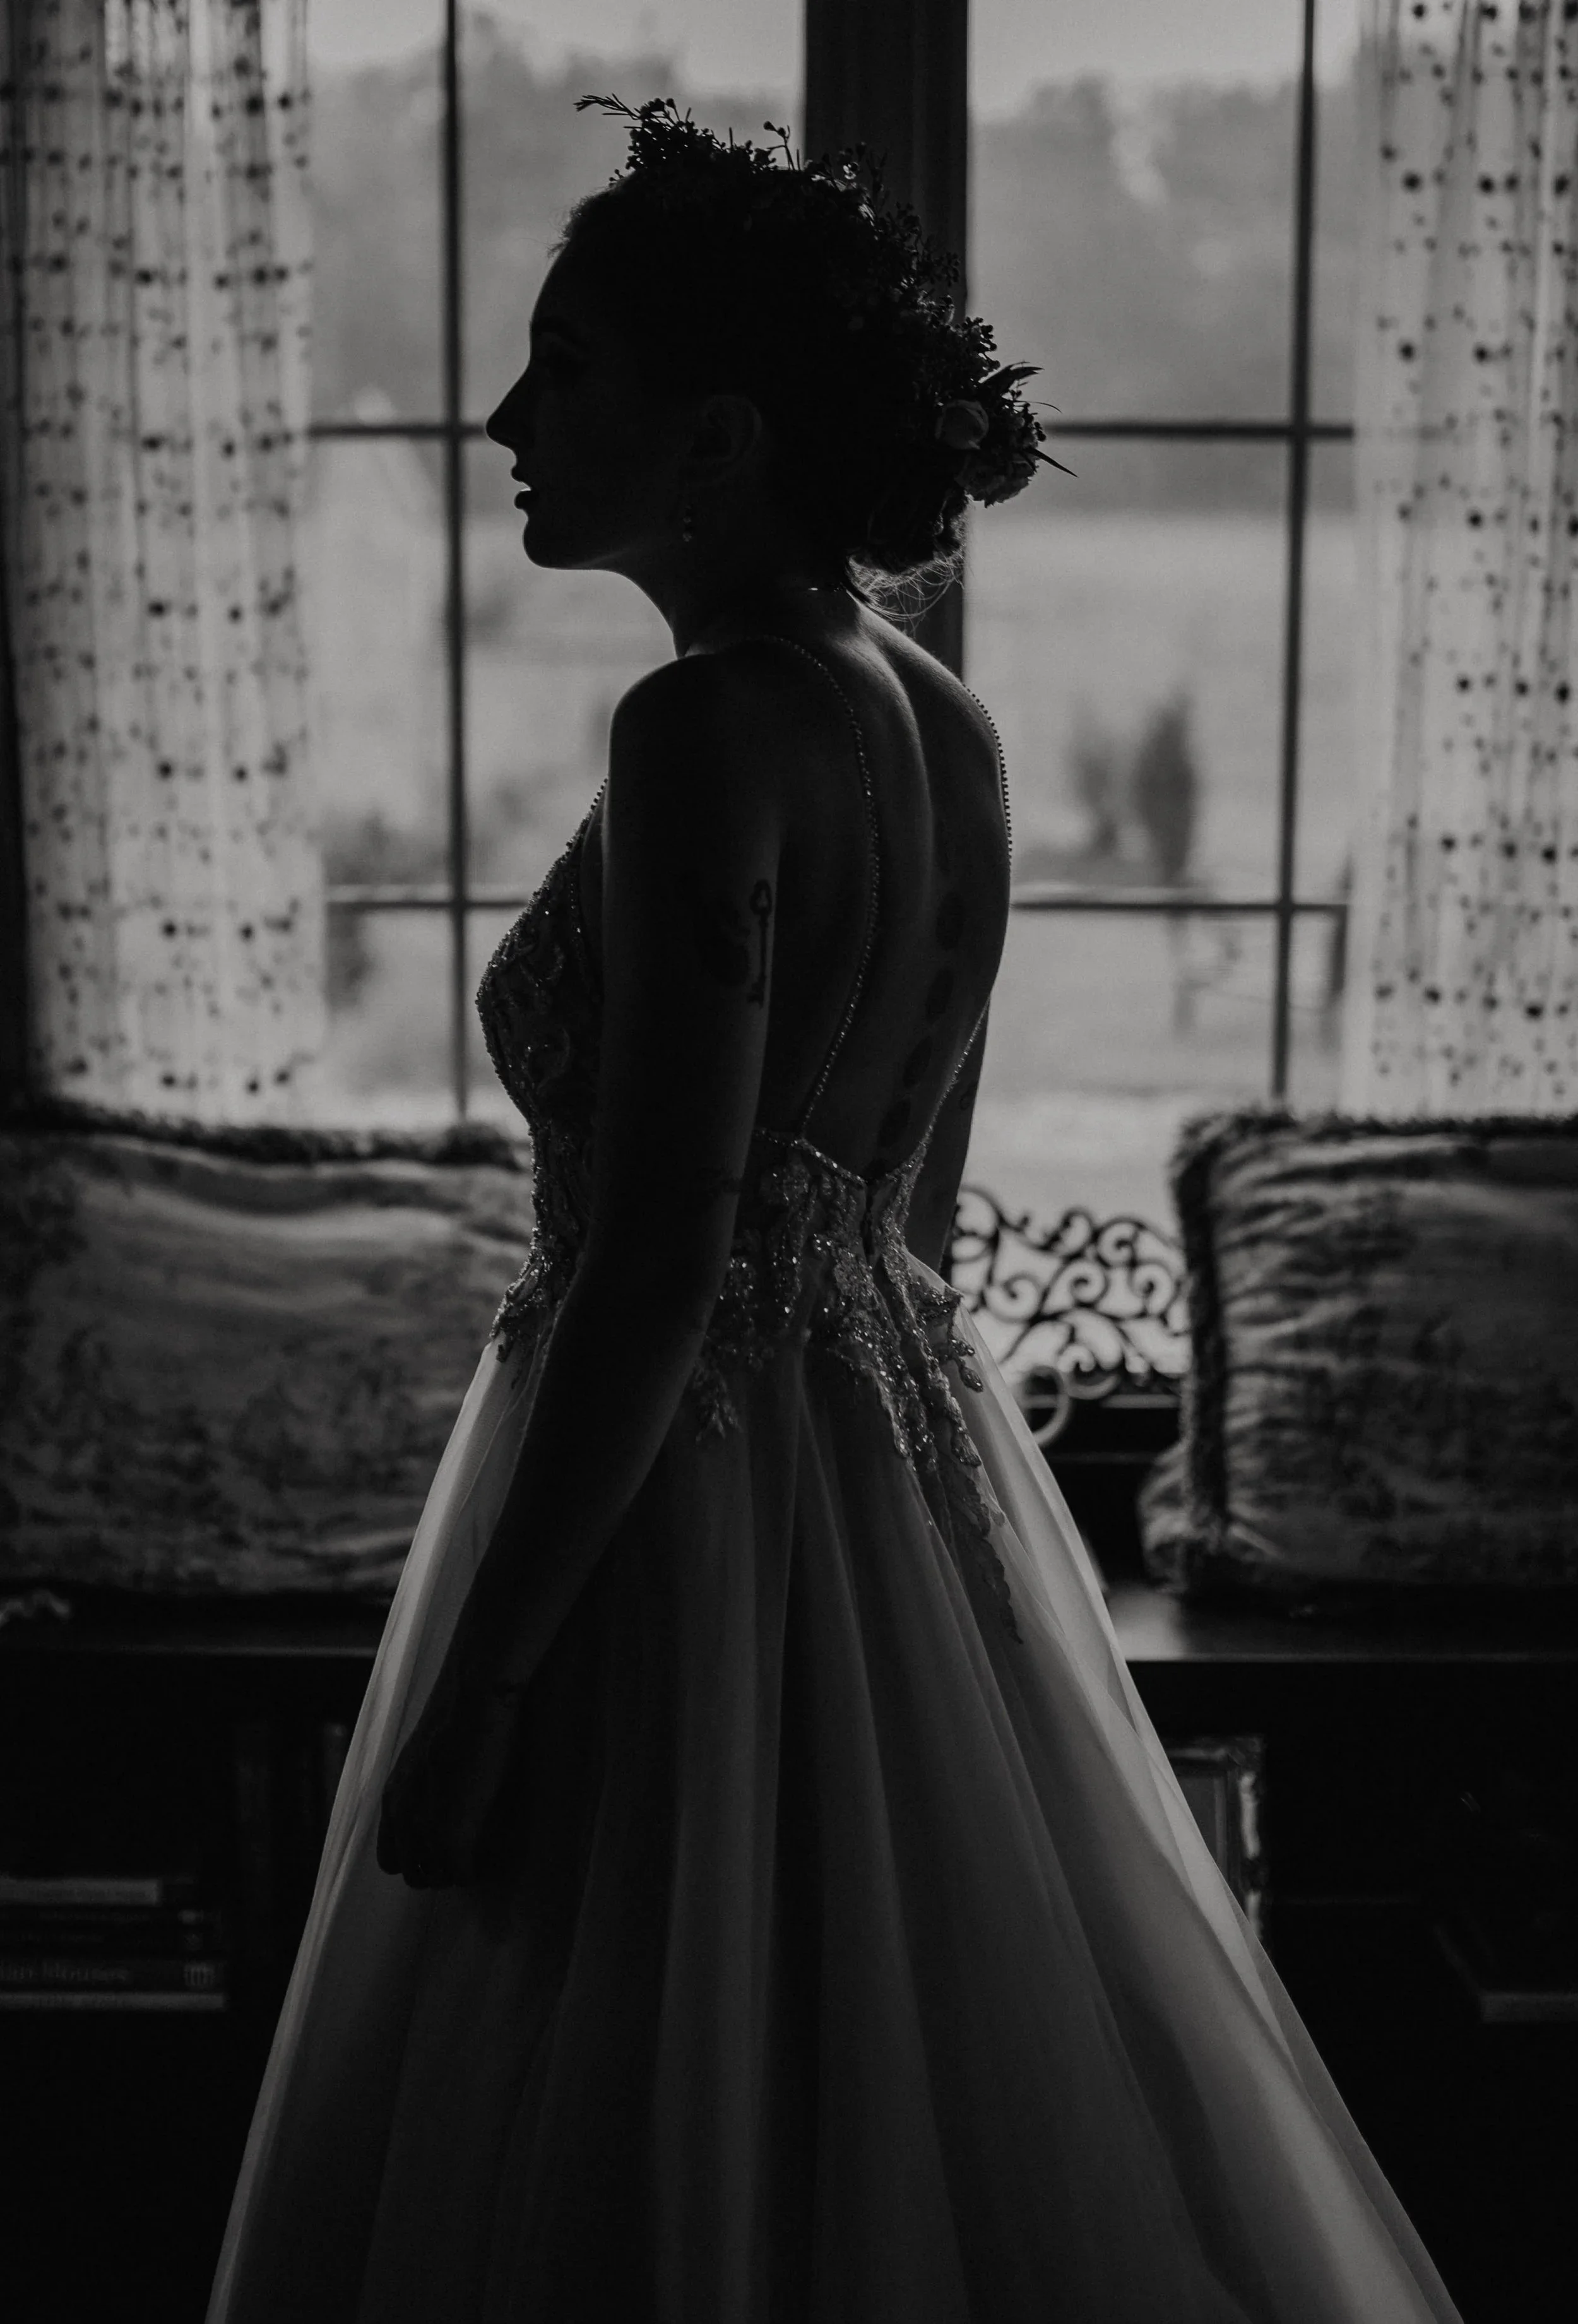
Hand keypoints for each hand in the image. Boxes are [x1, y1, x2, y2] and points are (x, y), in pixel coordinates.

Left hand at [376, 1647, 526, 1889]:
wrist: (473, 1695)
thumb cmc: (459, 1713)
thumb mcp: (425, 1754)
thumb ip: (423, 1783)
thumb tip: (440, 1795)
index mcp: (393, 1798)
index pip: (391, 1856)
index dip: (419, 1857)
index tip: (444, 1850)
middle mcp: (401, 1818)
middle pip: (410, 1874)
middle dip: (436, 1870)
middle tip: (464, 1857)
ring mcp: (425, 1828)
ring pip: (434, 1878)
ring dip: (455, 1872)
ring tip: (479, 1856)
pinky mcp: (454, 1833)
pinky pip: (461, 1872)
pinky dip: (475, 1870)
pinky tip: (492, 1853)